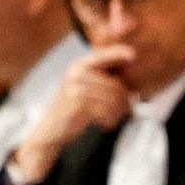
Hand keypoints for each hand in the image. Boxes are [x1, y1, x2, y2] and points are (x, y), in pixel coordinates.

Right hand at [8, 46, 134, 184]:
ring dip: (118, 113)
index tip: (133, 56)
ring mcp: (76, 87)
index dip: (120, 53)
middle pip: (117, 85)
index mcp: (79, 67)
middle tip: (125, 113)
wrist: (51, 131)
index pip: (104, 55)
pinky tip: (105, 125)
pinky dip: (110, 120)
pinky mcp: (77, 103)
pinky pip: (107, 110)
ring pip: (114, 99)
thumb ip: (104, 78)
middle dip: (125, 102)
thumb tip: (131, 65)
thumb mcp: (85, 88)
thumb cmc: (73, 111)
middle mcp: (76, 73)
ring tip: (112, 120)